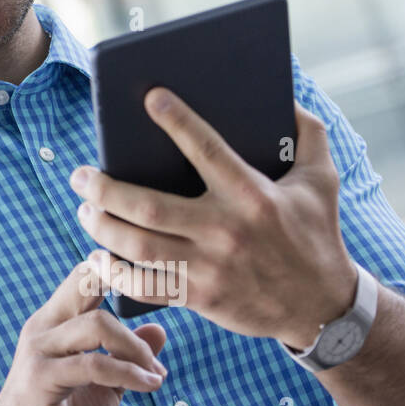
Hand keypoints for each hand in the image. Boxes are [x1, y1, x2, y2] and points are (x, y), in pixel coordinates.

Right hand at [0, 251, 167, 405]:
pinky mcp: (41, 377)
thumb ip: (126, 356)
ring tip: (155, 373)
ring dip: (137, 349)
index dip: (116, 268)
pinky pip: (94, 365)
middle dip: (126, 285)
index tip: (153, 279)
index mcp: (54, 322)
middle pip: (86, 281)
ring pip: (98, 324)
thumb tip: (159, 329)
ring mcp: (38, 350)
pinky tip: (149, 386)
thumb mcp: (104, 385)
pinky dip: (129, 374)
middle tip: (162, 304)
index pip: (83, 276)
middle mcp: (43, 327)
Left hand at [68, 88, 355, 349]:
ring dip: (100, 226)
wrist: (323, 308)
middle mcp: (226, 230)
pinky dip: (114, 273)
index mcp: (252, 195)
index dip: (176, 121)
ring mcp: (209, 266)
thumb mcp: (321, 180)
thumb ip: (308, 134)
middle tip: (80, 175)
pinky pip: (145, 286)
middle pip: (148, 205)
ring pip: (137, 245)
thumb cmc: (317, 234)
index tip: (148, 98)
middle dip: (104, 188)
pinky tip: (98, 256)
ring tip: (84, 209)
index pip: (206, 149)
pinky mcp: (200, 296)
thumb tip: (285, 97)